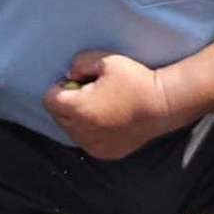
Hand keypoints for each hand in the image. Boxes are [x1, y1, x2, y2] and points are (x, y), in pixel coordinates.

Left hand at [41, 51, 178, 160]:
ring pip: (71, 131)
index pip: (49, 100)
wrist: (163, 105)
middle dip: (66, 104)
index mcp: (79, 109)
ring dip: (77, 119)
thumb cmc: (135, 80)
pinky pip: (87, 142)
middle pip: (58, 117)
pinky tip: (108, 119)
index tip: (76, 82)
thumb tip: (69, 75)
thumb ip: (79, 63)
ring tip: (100, 106)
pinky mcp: (106, 153)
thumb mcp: (105, 60)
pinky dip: (91, 132)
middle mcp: (83, 132)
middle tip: (89, 92)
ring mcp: (94, 146)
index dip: (59, 88)